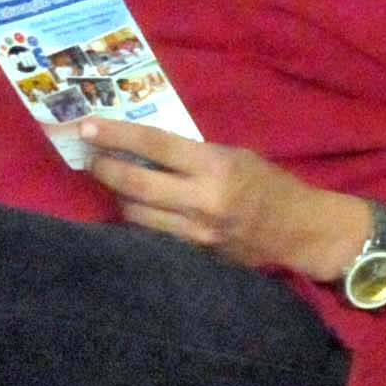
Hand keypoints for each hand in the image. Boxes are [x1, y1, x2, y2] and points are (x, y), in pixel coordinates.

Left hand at [77, 121, 349, 279]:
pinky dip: (138, 219)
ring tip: (109, 181)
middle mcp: (201, 202)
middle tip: (89, 158)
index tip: (86, 128)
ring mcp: (196, 235)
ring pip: (137, 215)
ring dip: (117, 196)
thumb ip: (191, 154)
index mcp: (215, 167)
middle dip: (104, 169)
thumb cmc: (268, 183)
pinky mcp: (195, 257)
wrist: (299, 232)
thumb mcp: (234, 155)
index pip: (155, 146)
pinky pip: (153, 236)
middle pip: (135, 185)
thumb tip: (143, 148)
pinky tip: (133, 208)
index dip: (116, 136)